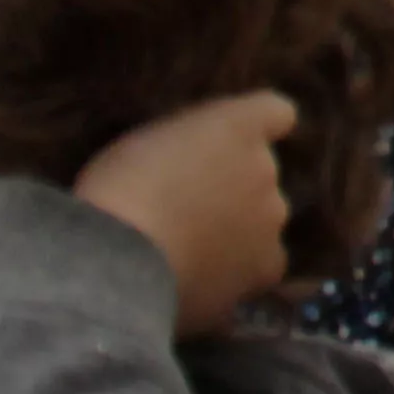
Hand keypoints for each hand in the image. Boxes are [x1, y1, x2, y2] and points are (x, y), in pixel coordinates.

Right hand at [76, 90, 297, 338]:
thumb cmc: (118, 191)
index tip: (234, 144)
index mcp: (238, 125)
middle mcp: (266, 167)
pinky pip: (261, 264)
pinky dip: (239, 271)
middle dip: (231, 188)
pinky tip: (206, 281)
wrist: (122, 259)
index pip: (275, 112)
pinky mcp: (266, 266)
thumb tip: (194, 166)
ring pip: (261, 221)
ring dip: (236, 230)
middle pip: (259, 174)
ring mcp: (272, 218)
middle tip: (184, 210)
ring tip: (186, 253)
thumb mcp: (145, 144)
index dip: (257, 129)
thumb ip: (187, 148)